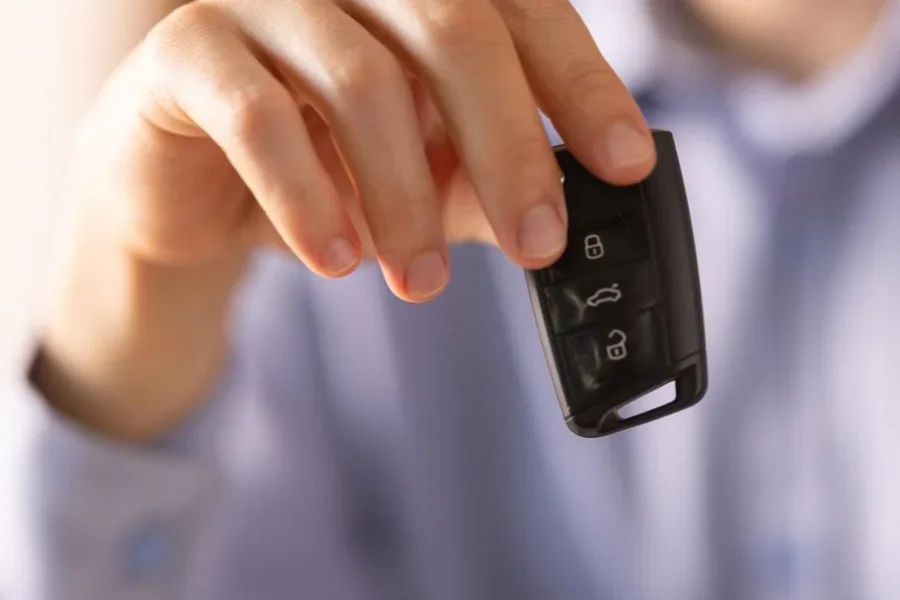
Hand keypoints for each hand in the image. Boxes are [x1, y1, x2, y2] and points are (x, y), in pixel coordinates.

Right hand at [36, 0, 654, 439]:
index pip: (520, 9)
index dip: (582, 83)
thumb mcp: (421, 181)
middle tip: (537, 244)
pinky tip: (337, 258)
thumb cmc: (318, 170)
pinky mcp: (188, 48)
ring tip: (420, 280)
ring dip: (405, 198)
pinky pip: (260, 116)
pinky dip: (310, 198)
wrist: (190, 191)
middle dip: (509, 148)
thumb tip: (565, 213)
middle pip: (455, 28)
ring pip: (362, 80)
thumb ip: (487, 184)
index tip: (625, 164)